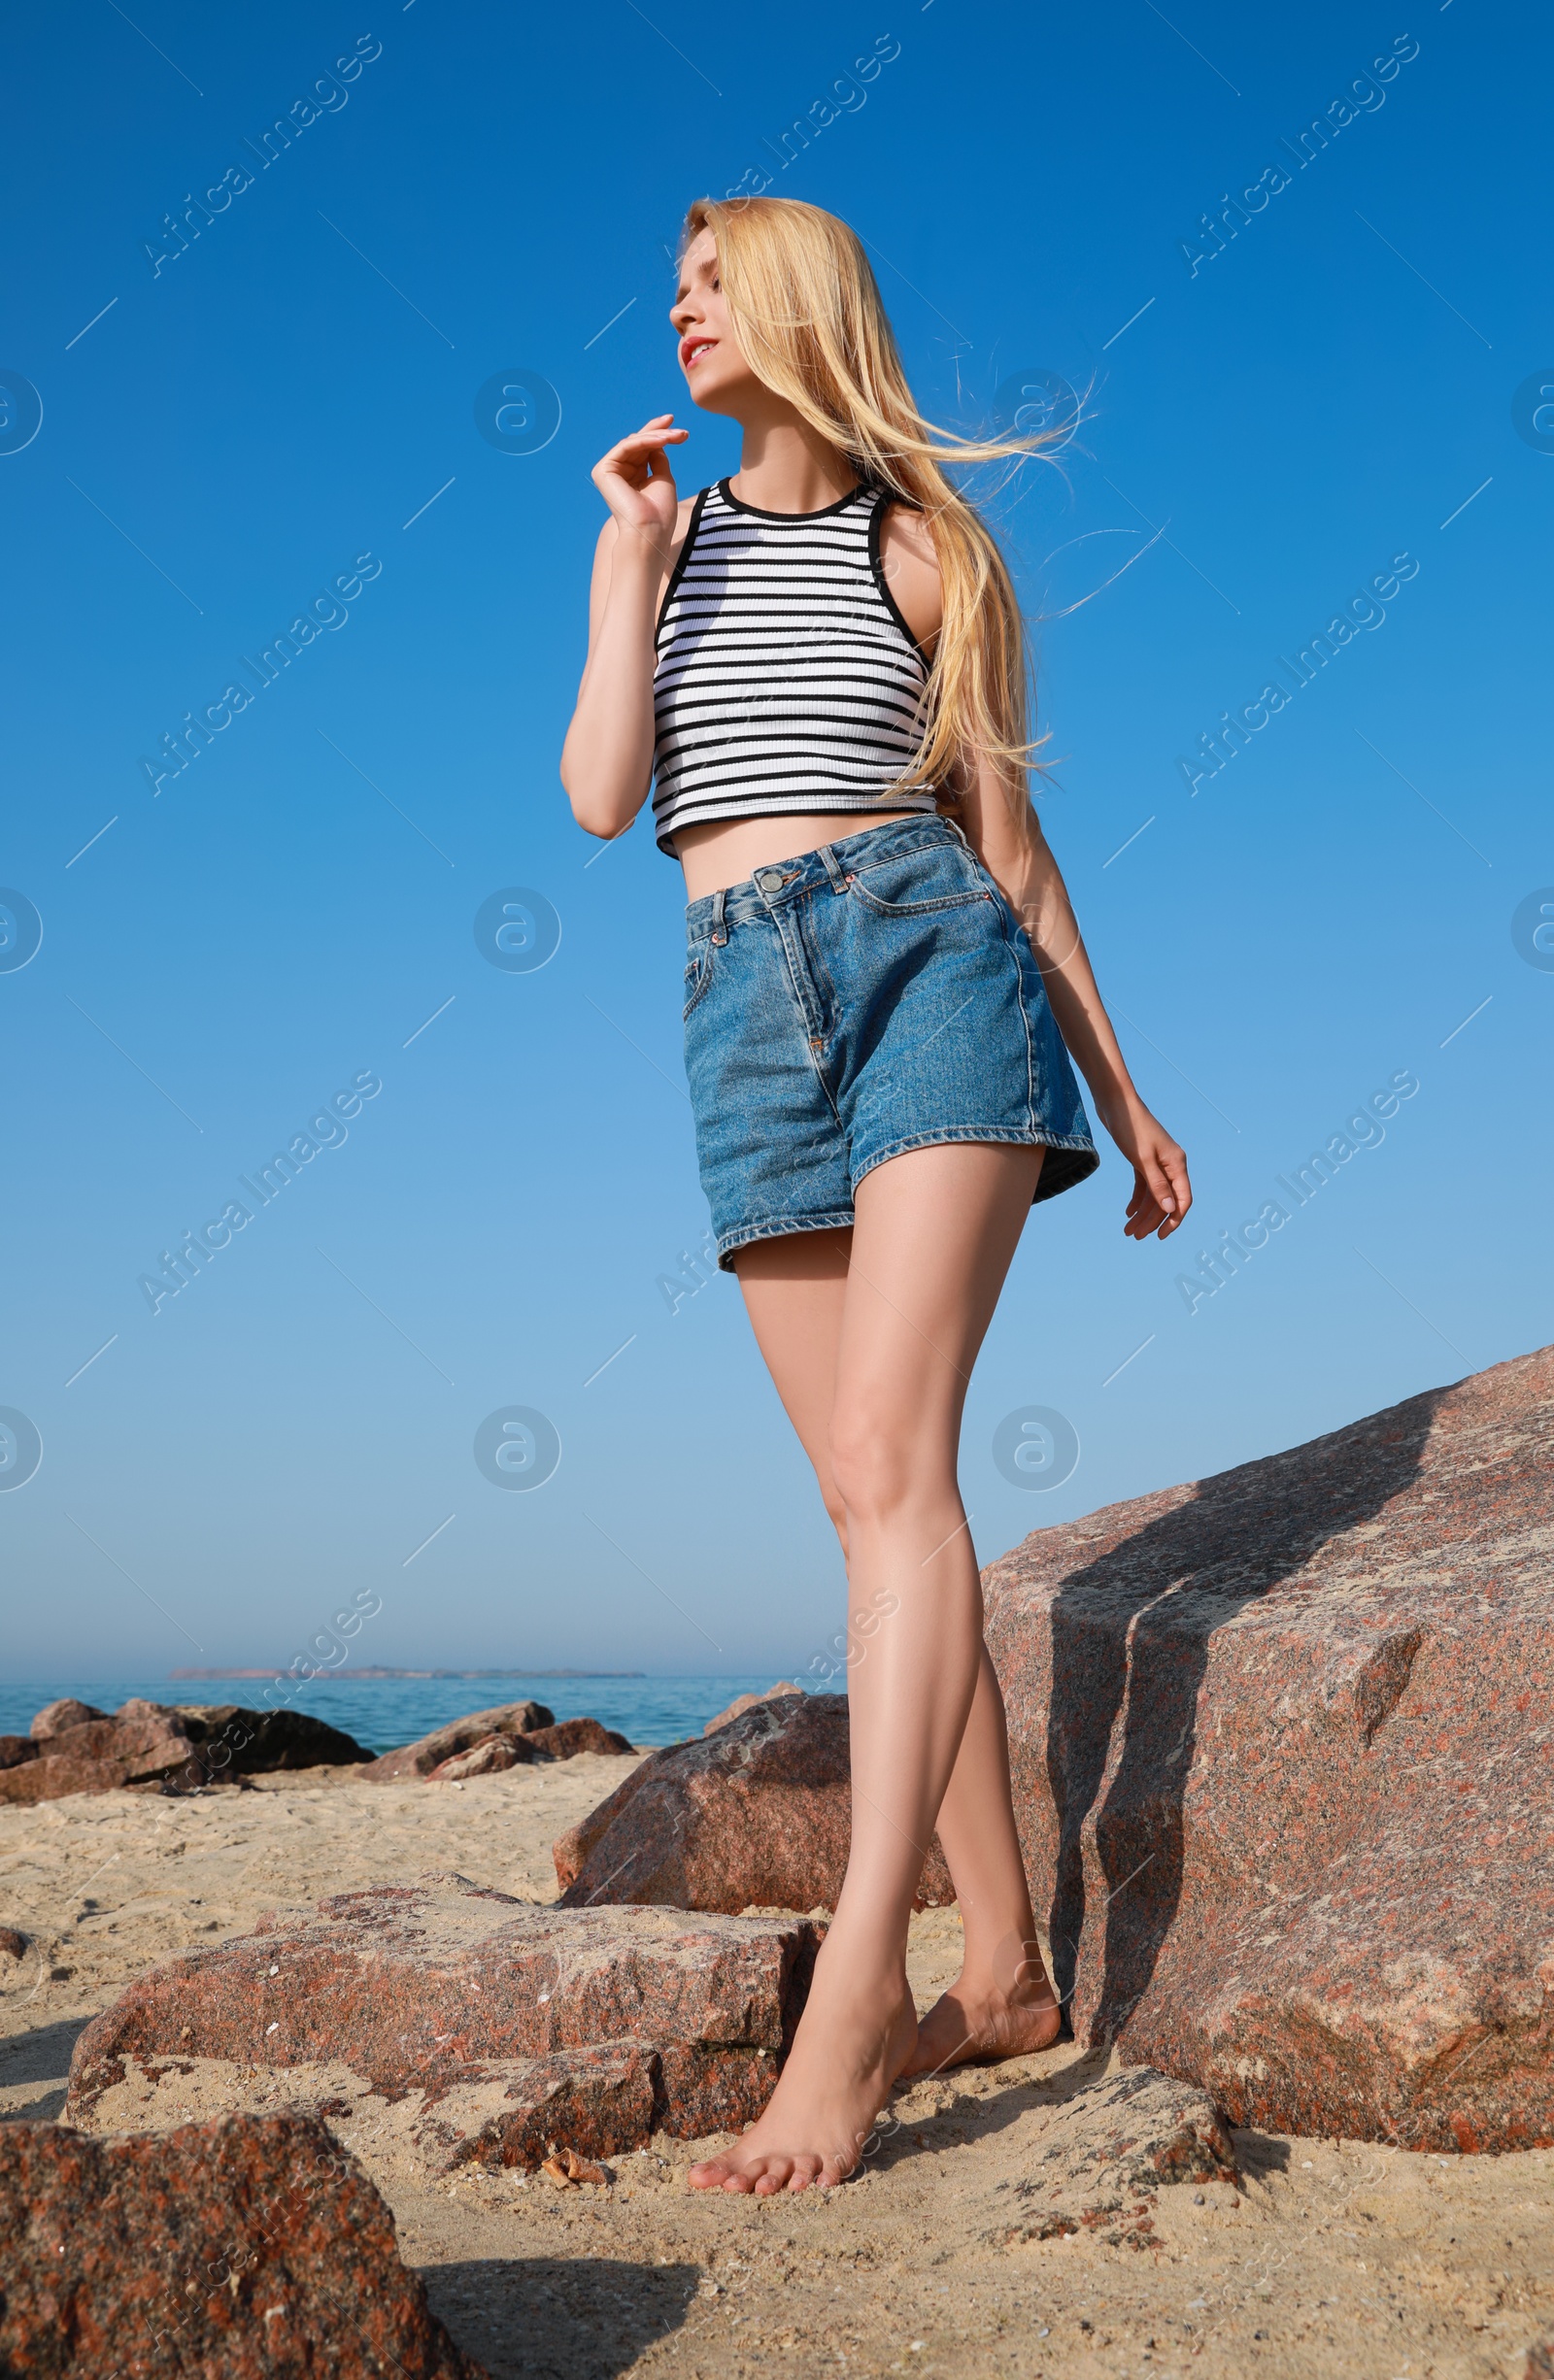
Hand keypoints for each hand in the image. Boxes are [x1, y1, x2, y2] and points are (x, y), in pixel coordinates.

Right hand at [591, 414, 687, 542]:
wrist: (650, 531)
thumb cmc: (660, 513)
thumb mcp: (663, 478)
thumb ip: (657, 457)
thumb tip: (658, 439)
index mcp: (632, 477)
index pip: (644, 450)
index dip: (659, 435)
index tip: (681, 431)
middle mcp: (619, 473)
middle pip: (638, 443)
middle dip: (658, 431)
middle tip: (674, 421)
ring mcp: (609, 472)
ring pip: (633, 442)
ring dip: (656, 435)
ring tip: (675, 435)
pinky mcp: (603, 471)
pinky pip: (627, 447)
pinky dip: (646, 440)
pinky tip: (663, 440)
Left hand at [1102, 1101, 1191, 1240]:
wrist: (1115, 1103)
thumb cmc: (1130, 1128)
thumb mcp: (1142, 1159)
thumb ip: (1157, 1185)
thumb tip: (1170, 1208)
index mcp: (1176, 1164)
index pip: (1182, 1199)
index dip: (1174, 1220)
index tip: (1160, 1236)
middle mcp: (1170, 1165)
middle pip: (1165, 1200)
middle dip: (1151, 1220)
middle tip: (1134, 1236)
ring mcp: (1157, 1162)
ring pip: (1153, 1195)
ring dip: (1141, 1213)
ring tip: (1127, 1230)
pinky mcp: (1143, 1160)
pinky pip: (1144, 1185)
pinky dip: (1136, 1199)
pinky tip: (1127, 1212)